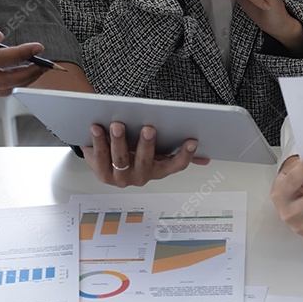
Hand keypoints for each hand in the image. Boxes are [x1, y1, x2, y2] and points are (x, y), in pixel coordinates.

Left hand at [82, 122, 209, 187]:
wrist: (104, 156)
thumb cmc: (133, 150)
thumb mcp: (157, 151)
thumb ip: (176, 152)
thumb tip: (205, 159)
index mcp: (158, 170)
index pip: (175, 166)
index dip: (185, 155)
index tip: (192, 140)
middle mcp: (140, 177)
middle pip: (145, 161)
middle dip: (147, 145)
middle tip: (149, 128)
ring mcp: (120, 177)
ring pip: (121, 159)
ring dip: (119, 141)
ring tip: (118, 125)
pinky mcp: (101, 172)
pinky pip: (99, 156)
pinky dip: (98, 141)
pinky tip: (97, 128)